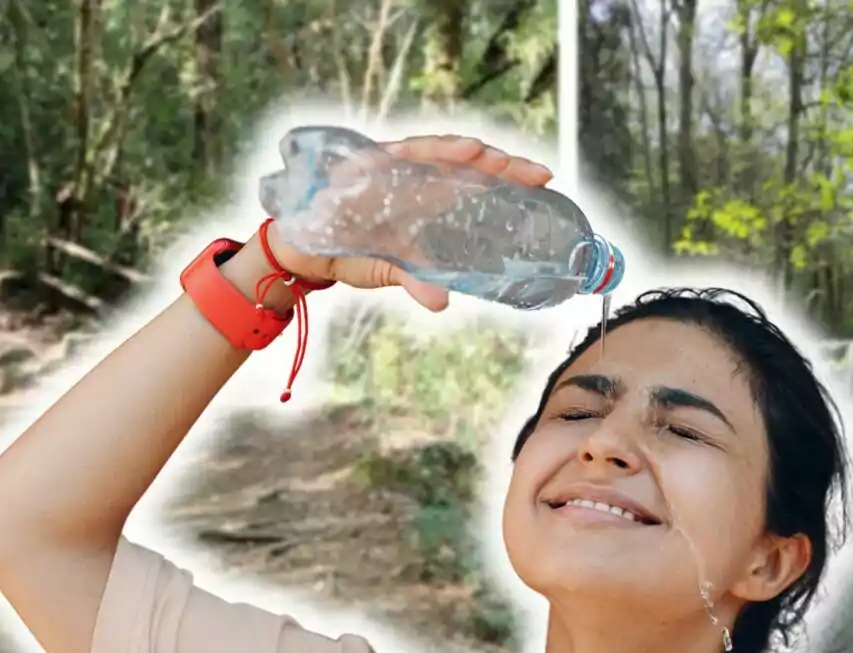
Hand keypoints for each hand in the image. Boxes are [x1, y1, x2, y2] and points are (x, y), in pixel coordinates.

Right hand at [268, 135, 553, 311]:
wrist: (307, 250)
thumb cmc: (355, 252)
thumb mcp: (393, 270)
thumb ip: (419, 281)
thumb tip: (442, 304)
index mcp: (432, 198)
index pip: (478, 182)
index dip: (510, 178)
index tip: (544, 181)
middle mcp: (418, 177)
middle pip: (466, 162)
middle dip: (498, 163)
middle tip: (531, 172)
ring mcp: (393, 167)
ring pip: (435, 150)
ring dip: (461, 150)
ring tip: (486, 154)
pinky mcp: (365, 164)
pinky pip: (396, 152)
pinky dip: (420, 151)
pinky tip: (443, 151)